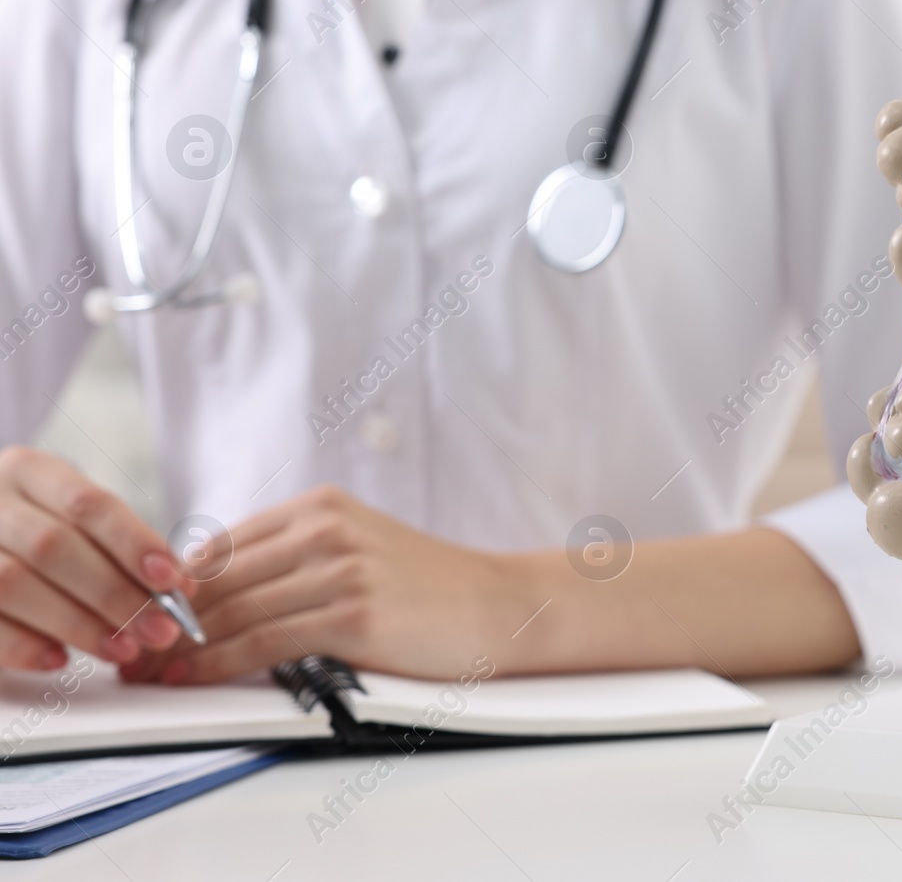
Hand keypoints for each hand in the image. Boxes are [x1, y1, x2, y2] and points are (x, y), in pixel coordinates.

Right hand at [0, 446, 190, 670]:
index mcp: (27, 471)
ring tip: (124, 649)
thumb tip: (179, 588)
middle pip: (54, 547)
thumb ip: (119, 546)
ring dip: (77, 623)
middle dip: (114, 593)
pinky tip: (60, 661)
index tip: (174, 581)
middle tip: (160, 630)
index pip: (87, 504)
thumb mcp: (73, 519)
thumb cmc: (42, 531)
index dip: (133, 543)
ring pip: (15, 584)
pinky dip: (23, 644)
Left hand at [121, 486, 514, 684]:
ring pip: (232, 611)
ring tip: (145, 673)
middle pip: (218, 578)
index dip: (169, 588)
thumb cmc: (426, 588)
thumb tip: (213, 592)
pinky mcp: (352, 612)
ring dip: (180, 647)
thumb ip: (293, 560)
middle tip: (123, 653)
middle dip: (163, 619)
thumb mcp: (357, 551)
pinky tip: (191, 677)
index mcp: (320, 506)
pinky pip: (262, 641)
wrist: (497, 607)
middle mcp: (325, 528)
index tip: (138, 619)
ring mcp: (340, 568)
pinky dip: (216, 663)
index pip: (220, 546)